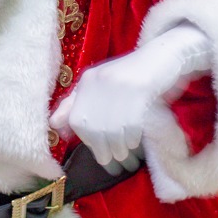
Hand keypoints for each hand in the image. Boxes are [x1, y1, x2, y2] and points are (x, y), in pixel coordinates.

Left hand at [49, 23, 210, 172]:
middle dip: (101, 149)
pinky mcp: (140, 89)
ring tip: (124, 155)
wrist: (163, 56)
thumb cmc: (132, 77)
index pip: (76, 119)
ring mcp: (119, 85)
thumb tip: (54, 124)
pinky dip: (132, 137)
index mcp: (87, 80)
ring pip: (112, 129)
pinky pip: (131, 123)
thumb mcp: (102, 86)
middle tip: (110, 161)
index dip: (85, 140)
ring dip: (118, 147)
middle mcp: (99, 81)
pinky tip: (134, 141)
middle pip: (93, 127)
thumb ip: (77, 102)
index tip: (96, 152)